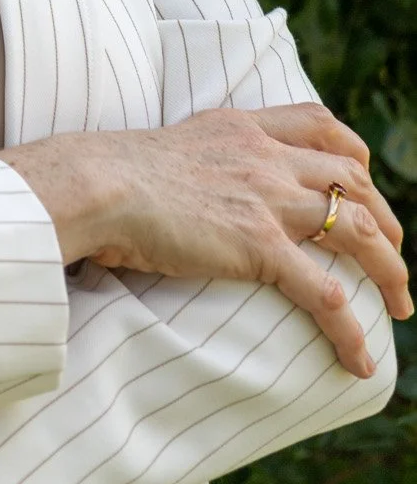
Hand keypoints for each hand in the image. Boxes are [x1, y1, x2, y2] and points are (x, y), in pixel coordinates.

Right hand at [0, 102, 410, 378]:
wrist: (97, 183)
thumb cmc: (110, 173)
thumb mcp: (165, 145)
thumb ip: (195, 157)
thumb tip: (186, 184)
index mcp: (243, 128)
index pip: (319, 124)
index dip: (353, 154)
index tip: (363, 179)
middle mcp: (265, 157)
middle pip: (352, 180)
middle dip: (385, 218)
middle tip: (394, 254)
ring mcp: (268, 199)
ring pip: (358, 232)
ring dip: (390, 270)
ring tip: (400, 305)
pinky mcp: (260, 246)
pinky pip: (325, 294)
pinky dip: (350, 330)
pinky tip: (360, 358)